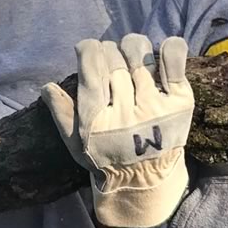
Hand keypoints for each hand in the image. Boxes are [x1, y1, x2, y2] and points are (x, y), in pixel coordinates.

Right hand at [42, 35, 193, 227]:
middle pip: (114, 59)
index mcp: (97, 120)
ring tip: (132, 57)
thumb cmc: (106, 157)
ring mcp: (155, 106)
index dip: (88, 49)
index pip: (91, 69)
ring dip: (133, 48)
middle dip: (109, 53)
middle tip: (111, 62)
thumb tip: (47, 87)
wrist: (146, 179)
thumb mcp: (77, 144)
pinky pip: (175, 65)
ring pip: (141, 55)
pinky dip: (171, 50)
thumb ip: (62, 115)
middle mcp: (126, 112)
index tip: (88, 49)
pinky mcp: (180, 103)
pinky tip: (164, 50)